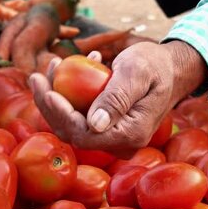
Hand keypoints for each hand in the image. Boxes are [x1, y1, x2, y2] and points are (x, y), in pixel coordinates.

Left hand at [29, 40, 207, 156]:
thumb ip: (117, 98)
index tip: (47, 89)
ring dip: (54, 96)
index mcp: (129, 136)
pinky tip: (65, 67)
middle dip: (49, 104)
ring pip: (71, 124)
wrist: (170, 70)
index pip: (83, 134)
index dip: (60, 114)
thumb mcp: (137, 73)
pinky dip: (67, 94)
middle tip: (36, 75)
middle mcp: (119, 143)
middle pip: (71, 132)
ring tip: (51, 65)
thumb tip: (94, 125)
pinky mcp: (104, 128)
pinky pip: (78, 116)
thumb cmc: (156, 65)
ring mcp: (111, 137)